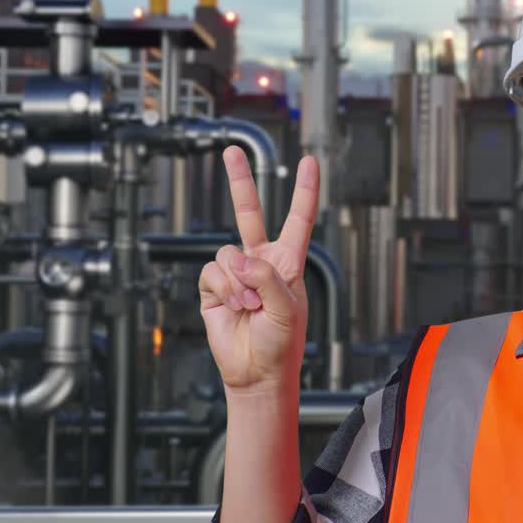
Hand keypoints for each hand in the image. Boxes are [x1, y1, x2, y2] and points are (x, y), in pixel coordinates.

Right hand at [198, 146, 319, 393]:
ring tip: (250, 307)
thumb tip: (239, 259)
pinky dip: (225, 291)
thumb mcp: (287, 307)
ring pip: (227, 253)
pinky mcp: (214, 288)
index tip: (309, 162)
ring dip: (240, 284)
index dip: (305, 190)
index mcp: (288, 261)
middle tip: (232, 150)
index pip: (298, 218)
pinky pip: (213, 273)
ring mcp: (236, 274)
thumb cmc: (282, 343)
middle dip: (239, 180)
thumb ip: (267, 277)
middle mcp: (261, 261)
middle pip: (249, 213)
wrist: (257, 371)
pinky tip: (235, 309)